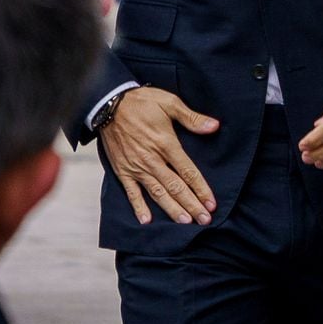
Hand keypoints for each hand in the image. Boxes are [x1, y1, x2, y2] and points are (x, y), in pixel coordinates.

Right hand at [100, 87, 219, 225]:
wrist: (108, 103)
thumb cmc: (141, 102)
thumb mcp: (169, 103)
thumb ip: (192, 118)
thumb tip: (214, 126)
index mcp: (166, 143)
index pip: (187, 171)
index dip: (201, 188)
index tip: (211, 203)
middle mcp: (152, 159)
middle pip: (175, 187)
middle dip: (192, 204)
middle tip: (204, 220)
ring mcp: (136, 167)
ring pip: (157, 193)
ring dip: (172, 209)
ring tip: (185, 222)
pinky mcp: (122, 170)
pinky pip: (131, 192)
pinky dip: (138, 206)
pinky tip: (146, 220)